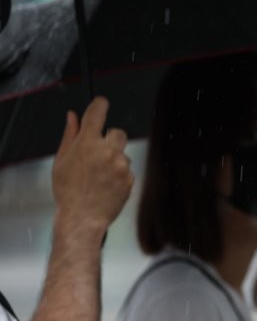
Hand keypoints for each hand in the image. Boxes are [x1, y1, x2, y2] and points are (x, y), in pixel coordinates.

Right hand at [51, 97, 133, 236]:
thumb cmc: (68, 191)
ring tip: (100, 175)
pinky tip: (107, 184)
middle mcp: (107, 151)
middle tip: (99, 153)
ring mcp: (121, 165)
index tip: (102, 103)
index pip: (98, 112)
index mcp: (87, 143)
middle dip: (110, 139)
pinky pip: (127, 170)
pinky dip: (119, 174)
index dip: (100, 105)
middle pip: (118, 132)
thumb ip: (70, 135)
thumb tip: (73, 117)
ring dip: (114, 159)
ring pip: (122, 153)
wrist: (82, 217)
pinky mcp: (130, 178)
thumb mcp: (62, 160)